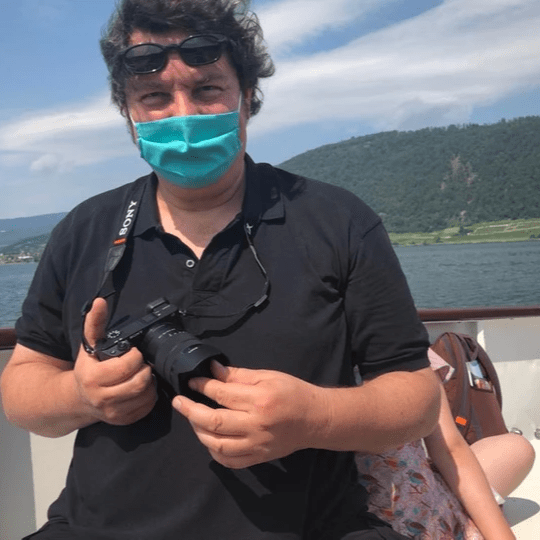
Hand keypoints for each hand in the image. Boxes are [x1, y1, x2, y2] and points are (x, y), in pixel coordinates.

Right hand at [74, 298, 156, 424]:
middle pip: (140, 382)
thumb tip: (100, 302)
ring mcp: (113, 413)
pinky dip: (149, 396)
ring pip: (146, 395)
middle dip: (144, 368)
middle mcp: (102, 399)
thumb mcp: (89, 344)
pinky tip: (141, 387)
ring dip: (149, 382)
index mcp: (93, 378)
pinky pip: (147, 407)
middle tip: (141, 363)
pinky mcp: (123, 421)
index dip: (135, 355)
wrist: (77, 399)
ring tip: (141, 374)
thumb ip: (95, 322)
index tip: (133, 352)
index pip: (127, 365)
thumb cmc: (88, 368)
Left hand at [172, 362, 327, 468]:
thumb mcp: (268, 376)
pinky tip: (208, 438)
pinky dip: (213, 451)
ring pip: (216, 444)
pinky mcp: (258, 457)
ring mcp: (256, 445)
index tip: (192, 381)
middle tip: (179, 401)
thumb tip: (213, 370)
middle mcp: (256, 424)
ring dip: (198, 431)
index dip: (202, 386)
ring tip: (192, 419)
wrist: (315, 419)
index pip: (221, 394)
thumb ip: (239, 375)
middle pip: (213, 421)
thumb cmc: (293, 392)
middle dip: (190, 410)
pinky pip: (229, 460)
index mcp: (259, 400)